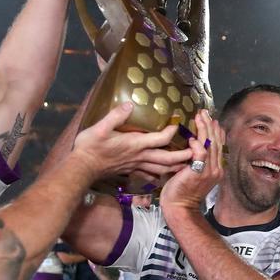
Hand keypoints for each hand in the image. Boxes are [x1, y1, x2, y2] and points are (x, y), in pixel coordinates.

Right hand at [72, 102, 191, 181]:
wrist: (82, 168)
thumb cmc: (90, 146)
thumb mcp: (100, 127)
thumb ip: (116, 115)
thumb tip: (129, 104)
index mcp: (136, 144)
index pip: (161, 138)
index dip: (172, 131)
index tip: (179, 123)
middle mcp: (140, 156)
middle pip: (167, 158)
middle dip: (184, 155)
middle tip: (197, 150)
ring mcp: (136, 166)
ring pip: (162, 169)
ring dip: (176, 166)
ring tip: (187, 163)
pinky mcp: (131, 171)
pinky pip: (150, 175)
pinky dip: (160, 175)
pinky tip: (164, 174)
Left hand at [160, 110, 224, 212]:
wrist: (180, 208)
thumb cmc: (181, 191)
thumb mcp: (191, 172)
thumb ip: (193, 159)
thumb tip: (188, 145)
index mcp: (215, 168)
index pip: (218, 145)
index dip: (215, 131)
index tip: (210, 119)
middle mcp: (215, 169)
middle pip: (216, 142)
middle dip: (210, 125)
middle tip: (204, 112)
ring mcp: (209, 171)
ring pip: (209, 145)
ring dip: (204, 129)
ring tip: (199, 117)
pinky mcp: (198, 173)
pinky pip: (201, 154)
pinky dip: (197, 145)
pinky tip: (192, 138)